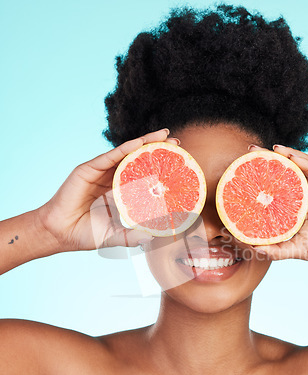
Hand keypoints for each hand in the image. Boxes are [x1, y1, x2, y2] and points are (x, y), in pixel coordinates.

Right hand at [37, 128, 178, 251]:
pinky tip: (140, 142)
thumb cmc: (86, 234)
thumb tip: (153, 238)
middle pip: (138, 160)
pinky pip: (110, 156)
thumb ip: (133, 237)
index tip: (180, 164)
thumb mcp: (116, 236)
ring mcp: (101, 172)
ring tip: (165, 136)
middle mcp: (112, 178)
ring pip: (127, 153)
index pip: (144, 176)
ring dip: (146, 142)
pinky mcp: (89, 169)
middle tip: (178, 144)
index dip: (161, 169)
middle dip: (158, 150)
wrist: (60, 233)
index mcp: (120, 191)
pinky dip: (126, 148)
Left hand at [251, 144, 307, 272]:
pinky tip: (291, 156)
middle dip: (269, 158)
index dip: (261, 175)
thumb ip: (275, 250)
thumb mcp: (294, 249)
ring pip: (302, 164)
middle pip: (286, 169)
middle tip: (250, 149)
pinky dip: (304, 161)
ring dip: (286, 154)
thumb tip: (251, 248)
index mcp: (296, 203)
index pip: (276, 184)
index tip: (241, 168)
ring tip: (270, 148)